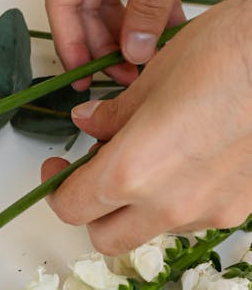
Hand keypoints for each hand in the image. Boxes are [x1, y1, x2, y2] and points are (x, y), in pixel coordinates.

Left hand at [42, 0, 251, 253]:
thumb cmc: (226, 52)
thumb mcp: (153, 77)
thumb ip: (113, 114)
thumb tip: (87, 123)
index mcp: (131, 172)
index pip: (72, 207)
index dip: (56, 189)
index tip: (57, 167)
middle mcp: (168, 205)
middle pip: (106, 237)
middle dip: (94, 211)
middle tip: (96, 172)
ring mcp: (208, 212)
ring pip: (153, 228)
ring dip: (140, 206)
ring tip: (154, 156)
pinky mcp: (241, 209)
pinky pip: (195, 216)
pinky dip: (181, 197)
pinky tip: (195, 157)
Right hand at [45, 0, 251, 90]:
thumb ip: (149, 5)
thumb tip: (133, 50)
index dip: (70, 42)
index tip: (83, 73)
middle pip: (81, 4)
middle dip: (100, 42)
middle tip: (120, 74)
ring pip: (108, 0)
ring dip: (124, 31)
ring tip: (142, 60)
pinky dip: (145, 10)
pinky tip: (164, 31)